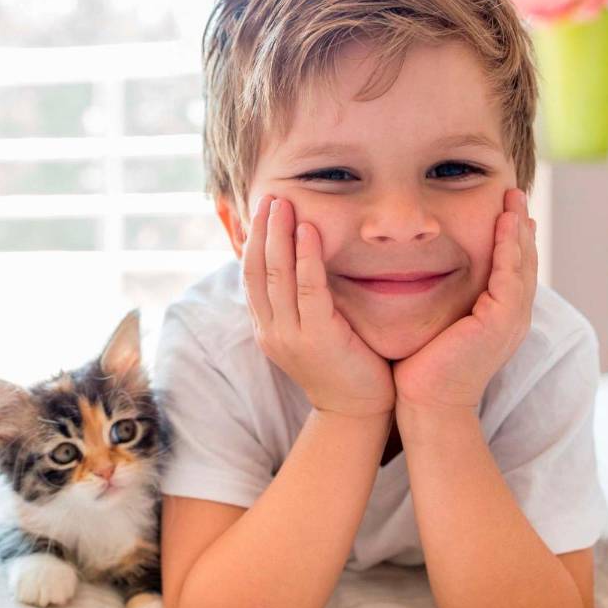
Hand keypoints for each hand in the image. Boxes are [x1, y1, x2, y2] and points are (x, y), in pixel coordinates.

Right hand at [243, 194, 394, 418]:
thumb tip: (302, 262)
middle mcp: (270, 331)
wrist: (358, 411)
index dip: (252, 241)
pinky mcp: (316, 338)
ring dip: (278, 235)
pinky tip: (309, 231)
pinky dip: (306, 257)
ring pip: (277, 275)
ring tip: (284, 203)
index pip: (249, 276)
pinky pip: (308, 289)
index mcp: (266, 328)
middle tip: (270, 196)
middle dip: (262, 230)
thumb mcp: (313, 330)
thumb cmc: (344, 366)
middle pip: (257, 271)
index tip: (261, 211)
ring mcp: (290, 336)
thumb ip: (303, 301)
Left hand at [392, 188, 537, 412]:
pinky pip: (510, 274)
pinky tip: (505, 222)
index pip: (510, 269)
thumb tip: (420, 273)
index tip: (503, 209)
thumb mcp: (436, 323)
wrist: (425, 402)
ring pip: (522, 263)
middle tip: (515, 192)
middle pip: (524, 261)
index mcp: (499, 318)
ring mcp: (511, 319)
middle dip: (520, 226)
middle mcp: (512, 317)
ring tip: (513, 198)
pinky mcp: (501, 320)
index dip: (510, 238)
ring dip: (519, 228)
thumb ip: (441, 299)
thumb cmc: (421, 367)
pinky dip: (509, 246)